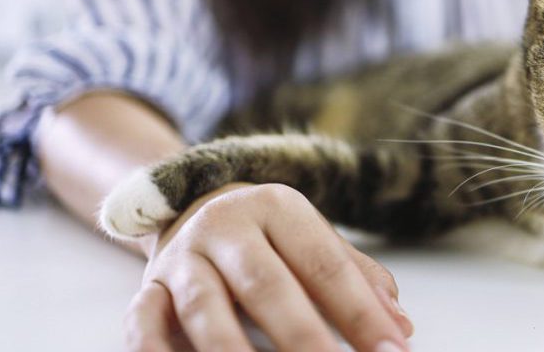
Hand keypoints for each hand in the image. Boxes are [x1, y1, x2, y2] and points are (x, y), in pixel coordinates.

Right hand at [125, 183, 412, 351]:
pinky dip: (155, 351)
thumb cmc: (270, 239)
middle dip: (304, 337)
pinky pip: (143, 321)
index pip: (325, 264)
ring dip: (232, 351)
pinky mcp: (148, 287)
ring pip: (205, 307)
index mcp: (278, 208)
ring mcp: (183, 258)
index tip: (393, 351)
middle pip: (267, 285)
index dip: (361, 312)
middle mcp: (226, 226)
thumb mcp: (314, 241)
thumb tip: (400, 325)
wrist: (190, 206)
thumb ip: (358, 279)